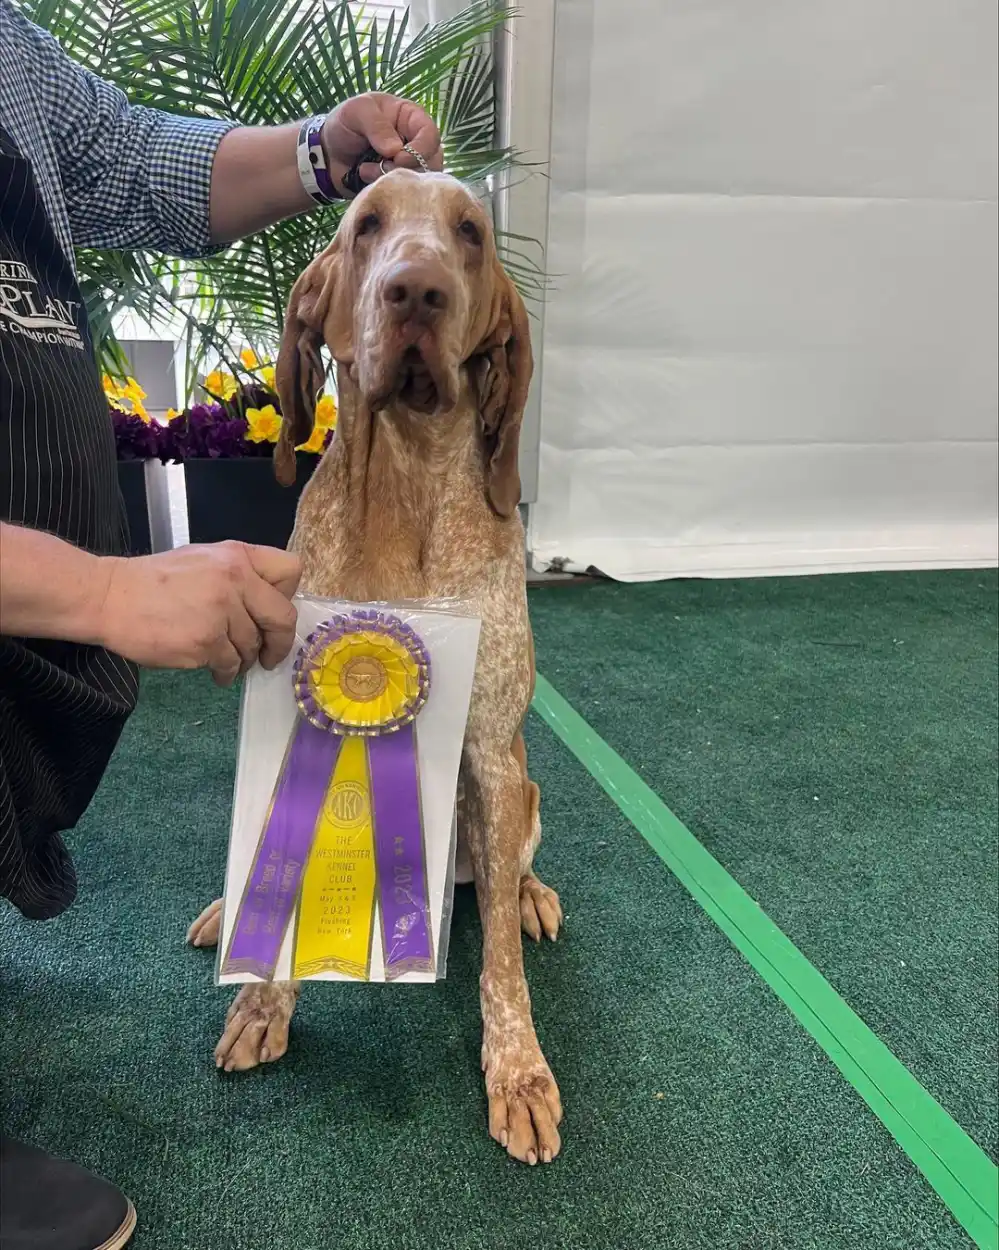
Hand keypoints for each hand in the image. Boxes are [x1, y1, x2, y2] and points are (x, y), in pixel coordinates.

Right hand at [93, 542, 301, 685]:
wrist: (111, 597)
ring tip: (226, 659)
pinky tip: (214, 669)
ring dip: (244, 660)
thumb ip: (239, 575)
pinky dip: (225, 672)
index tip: (274, 612)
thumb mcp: (204, 560)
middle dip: (279, 643)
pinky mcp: (206, 642)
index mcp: (237, 556)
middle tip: (270, 656)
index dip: (287, 595)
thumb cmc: (155, 581)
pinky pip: (230, 664)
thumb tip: (266, 604)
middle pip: (282, 618)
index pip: (291, 570)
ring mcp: (221, 612)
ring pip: (253, 646)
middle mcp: (236, 580)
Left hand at [321, 92, 442, 191]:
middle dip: (406, 168)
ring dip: (393, 179)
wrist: (327, 155)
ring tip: (367, 171)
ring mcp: (410, 166)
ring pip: (420, 181)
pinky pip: (406, 194)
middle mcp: (415, 143)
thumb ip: (376, 125)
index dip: (421, 149)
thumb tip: (396, 150)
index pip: (431, 135)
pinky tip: (368, 181)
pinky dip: (388, 191)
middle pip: (432, 162)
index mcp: (410, 118)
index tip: (399, 159)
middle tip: (381, 166)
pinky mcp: (400, 185)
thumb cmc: (343, 125)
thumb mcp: (356, 112)